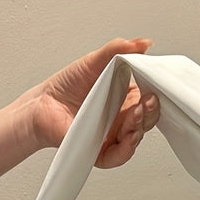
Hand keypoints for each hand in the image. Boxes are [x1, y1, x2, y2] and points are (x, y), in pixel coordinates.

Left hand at [34, 38, 159, 167]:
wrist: (43, 104)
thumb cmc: (66, 86)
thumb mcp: (94, 61)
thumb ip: (119, 50)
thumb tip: (144, 43)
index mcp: (125, 99)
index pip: (148, 100)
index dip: (154, 96)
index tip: (156, 88)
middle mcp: (122, 119)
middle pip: (146, 120)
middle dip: (150, 112)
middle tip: (148, 101)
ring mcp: (113, 137)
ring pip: (136, 137)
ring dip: (139, 126)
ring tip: (136, 114)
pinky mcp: (100, 152)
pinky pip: (119, 156)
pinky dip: (127, 149)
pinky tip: (129, 138)